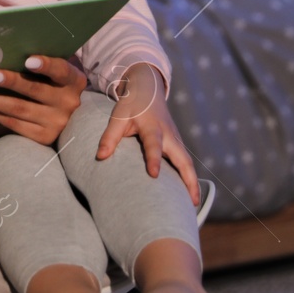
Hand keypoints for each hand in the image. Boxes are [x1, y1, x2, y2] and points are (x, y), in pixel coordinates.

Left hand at [0, 54, 85, 145]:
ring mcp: (56, 123)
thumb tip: (3, 49)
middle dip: (11, 82)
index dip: (46, 65)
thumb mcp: (55, 73)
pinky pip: (13, 124)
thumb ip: (39, 64)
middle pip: (35, 90)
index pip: (61, 70)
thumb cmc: (52, 85)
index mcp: (74, 80)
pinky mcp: (43, 137)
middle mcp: (68, 102)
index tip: (29, 60)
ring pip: (19, 109)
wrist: (67, 119)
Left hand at [97, 62, 199, 204]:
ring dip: (192, 181)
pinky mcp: (177, 143)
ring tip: (193, 204)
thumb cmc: (131, 103)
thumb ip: (109, 136)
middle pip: (183, 159)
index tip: (153, 175)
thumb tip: (100, 157)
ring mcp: (175, 139)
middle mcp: (169, 135)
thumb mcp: (118, 116)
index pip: (153, 145)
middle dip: (189, 179)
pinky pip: (185, 161)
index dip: (154, 159)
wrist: (148, 88)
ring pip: (188, 162)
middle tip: (191, 202)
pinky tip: (188, 193)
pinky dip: (189, 176)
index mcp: (153, 127)